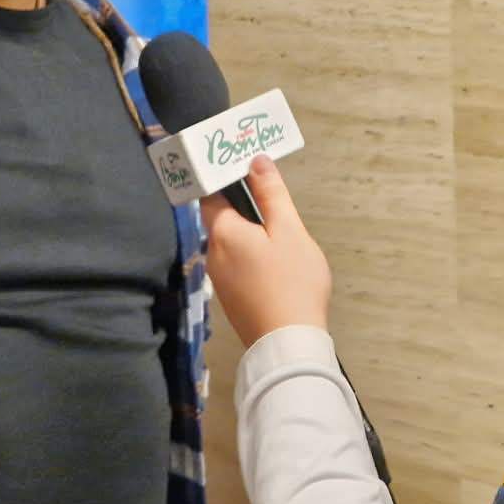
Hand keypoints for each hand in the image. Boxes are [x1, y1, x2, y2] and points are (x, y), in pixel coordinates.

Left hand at [203, 156, 332, 348]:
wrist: (289, 343)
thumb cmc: (292, 281)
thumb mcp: (289, 231)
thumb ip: (271, 194)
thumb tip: (255, 161)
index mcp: (222, 232)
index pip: (212, 194)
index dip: (228, 181)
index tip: (251, 175)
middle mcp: (212, 253)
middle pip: (222, 220)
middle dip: (246, 211)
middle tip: (277, 208)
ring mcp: (219, 279)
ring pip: (231, 244)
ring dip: (251, 236)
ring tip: (282, 239)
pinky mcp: (230, 299)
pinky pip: (237, 265)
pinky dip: (252, 258)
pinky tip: (276, 267)